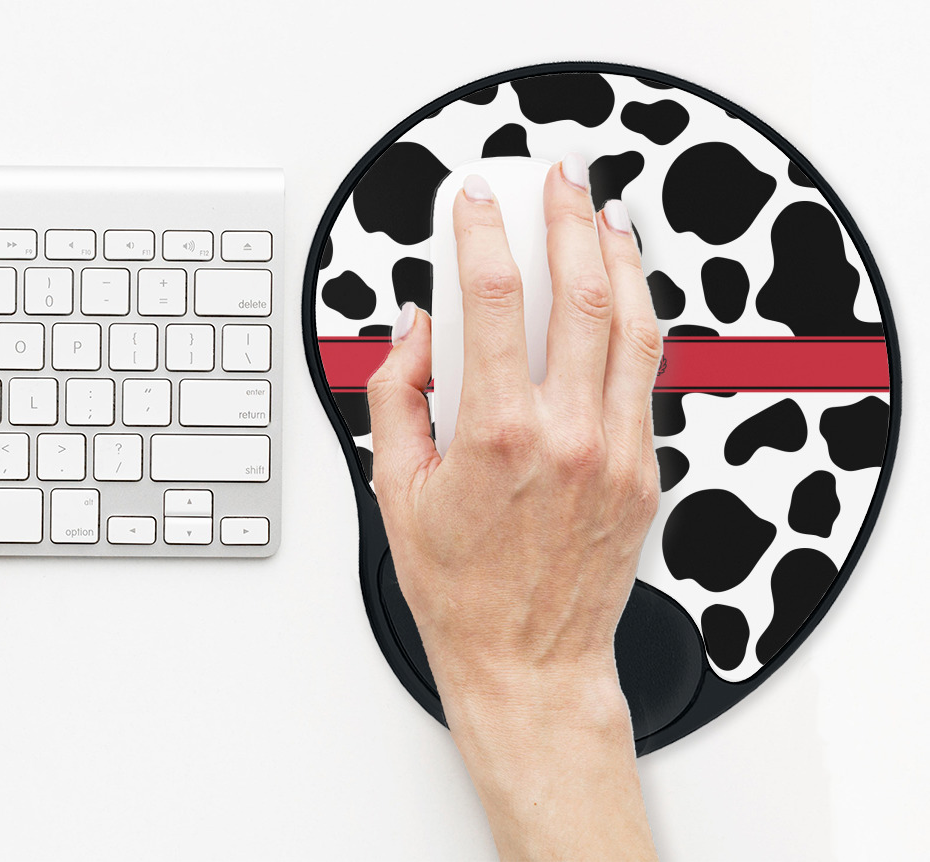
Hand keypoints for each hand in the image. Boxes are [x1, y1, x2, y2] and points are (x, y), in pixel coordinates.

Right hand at [367, 157, 660, 858]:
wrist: (528, 662)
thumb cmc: (460, 591)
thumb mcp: (395, 490)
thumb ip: (397, 396)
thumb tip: (415, 331)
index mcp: (499, 435)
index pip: (496, 300)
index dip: (483, 234)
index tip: (473, 202)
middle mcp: (568, 436)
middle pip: (582, 294)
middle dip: (567, 221)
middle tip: (554, 182)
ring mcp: (617, 453)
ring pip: (634, 327)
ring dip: (619, 259)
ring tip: (603, 218)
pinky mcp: (644, 473)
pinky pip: (646, 377)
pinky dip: (635, 322)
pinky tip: (622, 297)